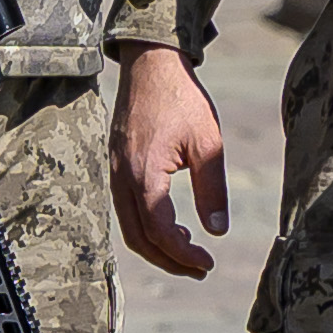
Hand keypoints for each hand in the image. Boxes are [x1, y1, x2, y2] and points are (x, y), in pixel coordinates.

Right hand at [109, 46, 230, 277]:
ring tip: (188, 252)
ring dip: (157, 247)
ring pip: (129, 226)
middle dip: (169, 261)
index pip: (160, 232)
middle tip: (200, 269)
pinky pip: (125, 209)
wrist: (150, 63)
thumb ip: (211, 190)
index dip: (184, 255)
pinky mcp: (116, 165)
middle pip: (139, 238)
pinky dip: (146, 226)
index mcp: (144, 175)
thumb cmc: (181, 99)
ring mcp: (115, 172)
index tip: (209, 263)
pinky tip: (171, 225)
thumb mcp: (207, 143)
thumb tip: (217, 231)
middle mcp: (122, 178)